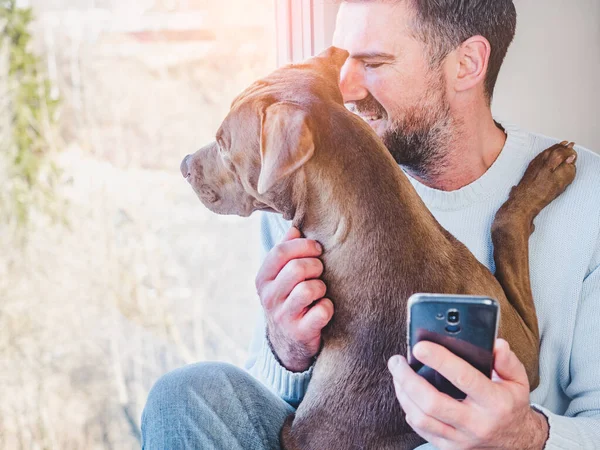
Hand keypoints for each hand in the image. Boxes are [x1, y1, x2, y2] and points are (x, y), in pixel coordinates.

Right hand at [255, 226, 333, 371]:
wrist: (288, 343)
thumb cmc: (289, 300)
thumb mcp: (280, 277)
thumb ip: (286, 252)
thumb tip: (295, 229)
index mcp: (263, 279)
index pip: (280, 252)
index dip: (303, 246)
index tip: (317, 249)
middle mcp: (269, 298)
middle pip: (296, 268)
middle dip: (316, 266)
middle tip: (320, 271)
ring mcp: (283, 316)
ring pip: (309, 289)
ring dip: (322, 287)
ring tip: (320, 292)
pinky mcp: (300, 332)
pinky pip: (322, 310)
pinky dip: (328, 307)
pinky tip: (323, 309)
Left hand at [388, 339, 548, 449]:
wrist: (518, 443)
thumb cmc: (511, 405)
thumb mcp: (518, 381)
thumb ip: (507, 361)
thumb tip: (495, 344)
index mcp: (494, 402)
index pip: (463, 378)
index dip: (439, 360)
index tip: (420, 346)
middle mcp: (476, 423)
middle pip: (432, 402)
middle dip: (408, 379)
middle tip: (397, 361)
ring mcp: (461, 439)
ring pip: (422, 418)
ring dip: (403, 394)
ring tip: (397, 374)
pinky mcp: (451, 448)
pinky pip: (422, 430)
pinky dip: (409, 410)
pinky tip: (406, 394)